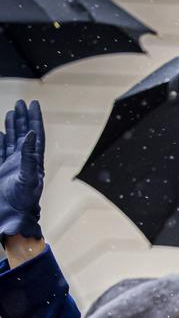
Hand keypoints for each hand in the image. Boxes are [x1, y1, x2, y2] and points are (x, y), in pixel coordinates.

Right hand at [0, 100, 44, 240]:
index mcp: (34, 161)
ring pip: (13, 139)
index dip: (35, 119)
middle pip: (25, 133)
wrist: (11, 214)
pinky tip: (1, 131)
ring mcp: (13, 164)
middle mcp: (25, 160)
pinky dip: (1, 140)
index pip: (36, 134)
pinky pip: (1, 150)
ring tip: (12, 111)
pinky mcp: (2, 169)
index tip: (33, 103)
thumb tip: (31, 135)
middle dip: (23, 118)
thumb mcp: (28, 177)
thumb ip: (28, 156)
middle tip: (21, 102)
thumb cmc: (23, 200)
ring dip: (13, 125)